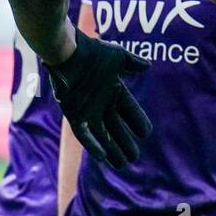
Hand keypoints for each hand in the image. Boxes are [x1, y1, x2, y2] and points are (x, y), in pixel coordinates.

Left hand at [47, 28, 151, 169]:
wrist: (68, 52)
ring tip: (121, 164)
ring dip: (111, 149)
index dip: (137, 122)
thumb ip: (133, 63)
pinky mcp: (73, 114)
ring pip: (101, 135)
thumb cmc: (92, 52)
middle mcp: (101, 103)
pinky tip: (102, 157)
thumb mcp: (118, 56)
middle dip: (125, 143)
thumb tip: (148, 67)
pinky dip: (93, 145)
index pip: (130, 110)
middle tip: (134, 156)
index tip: (146, 133)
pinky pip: (84, 134)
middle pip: (116, 128)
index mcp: (113, 90)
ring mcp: (87, 110)